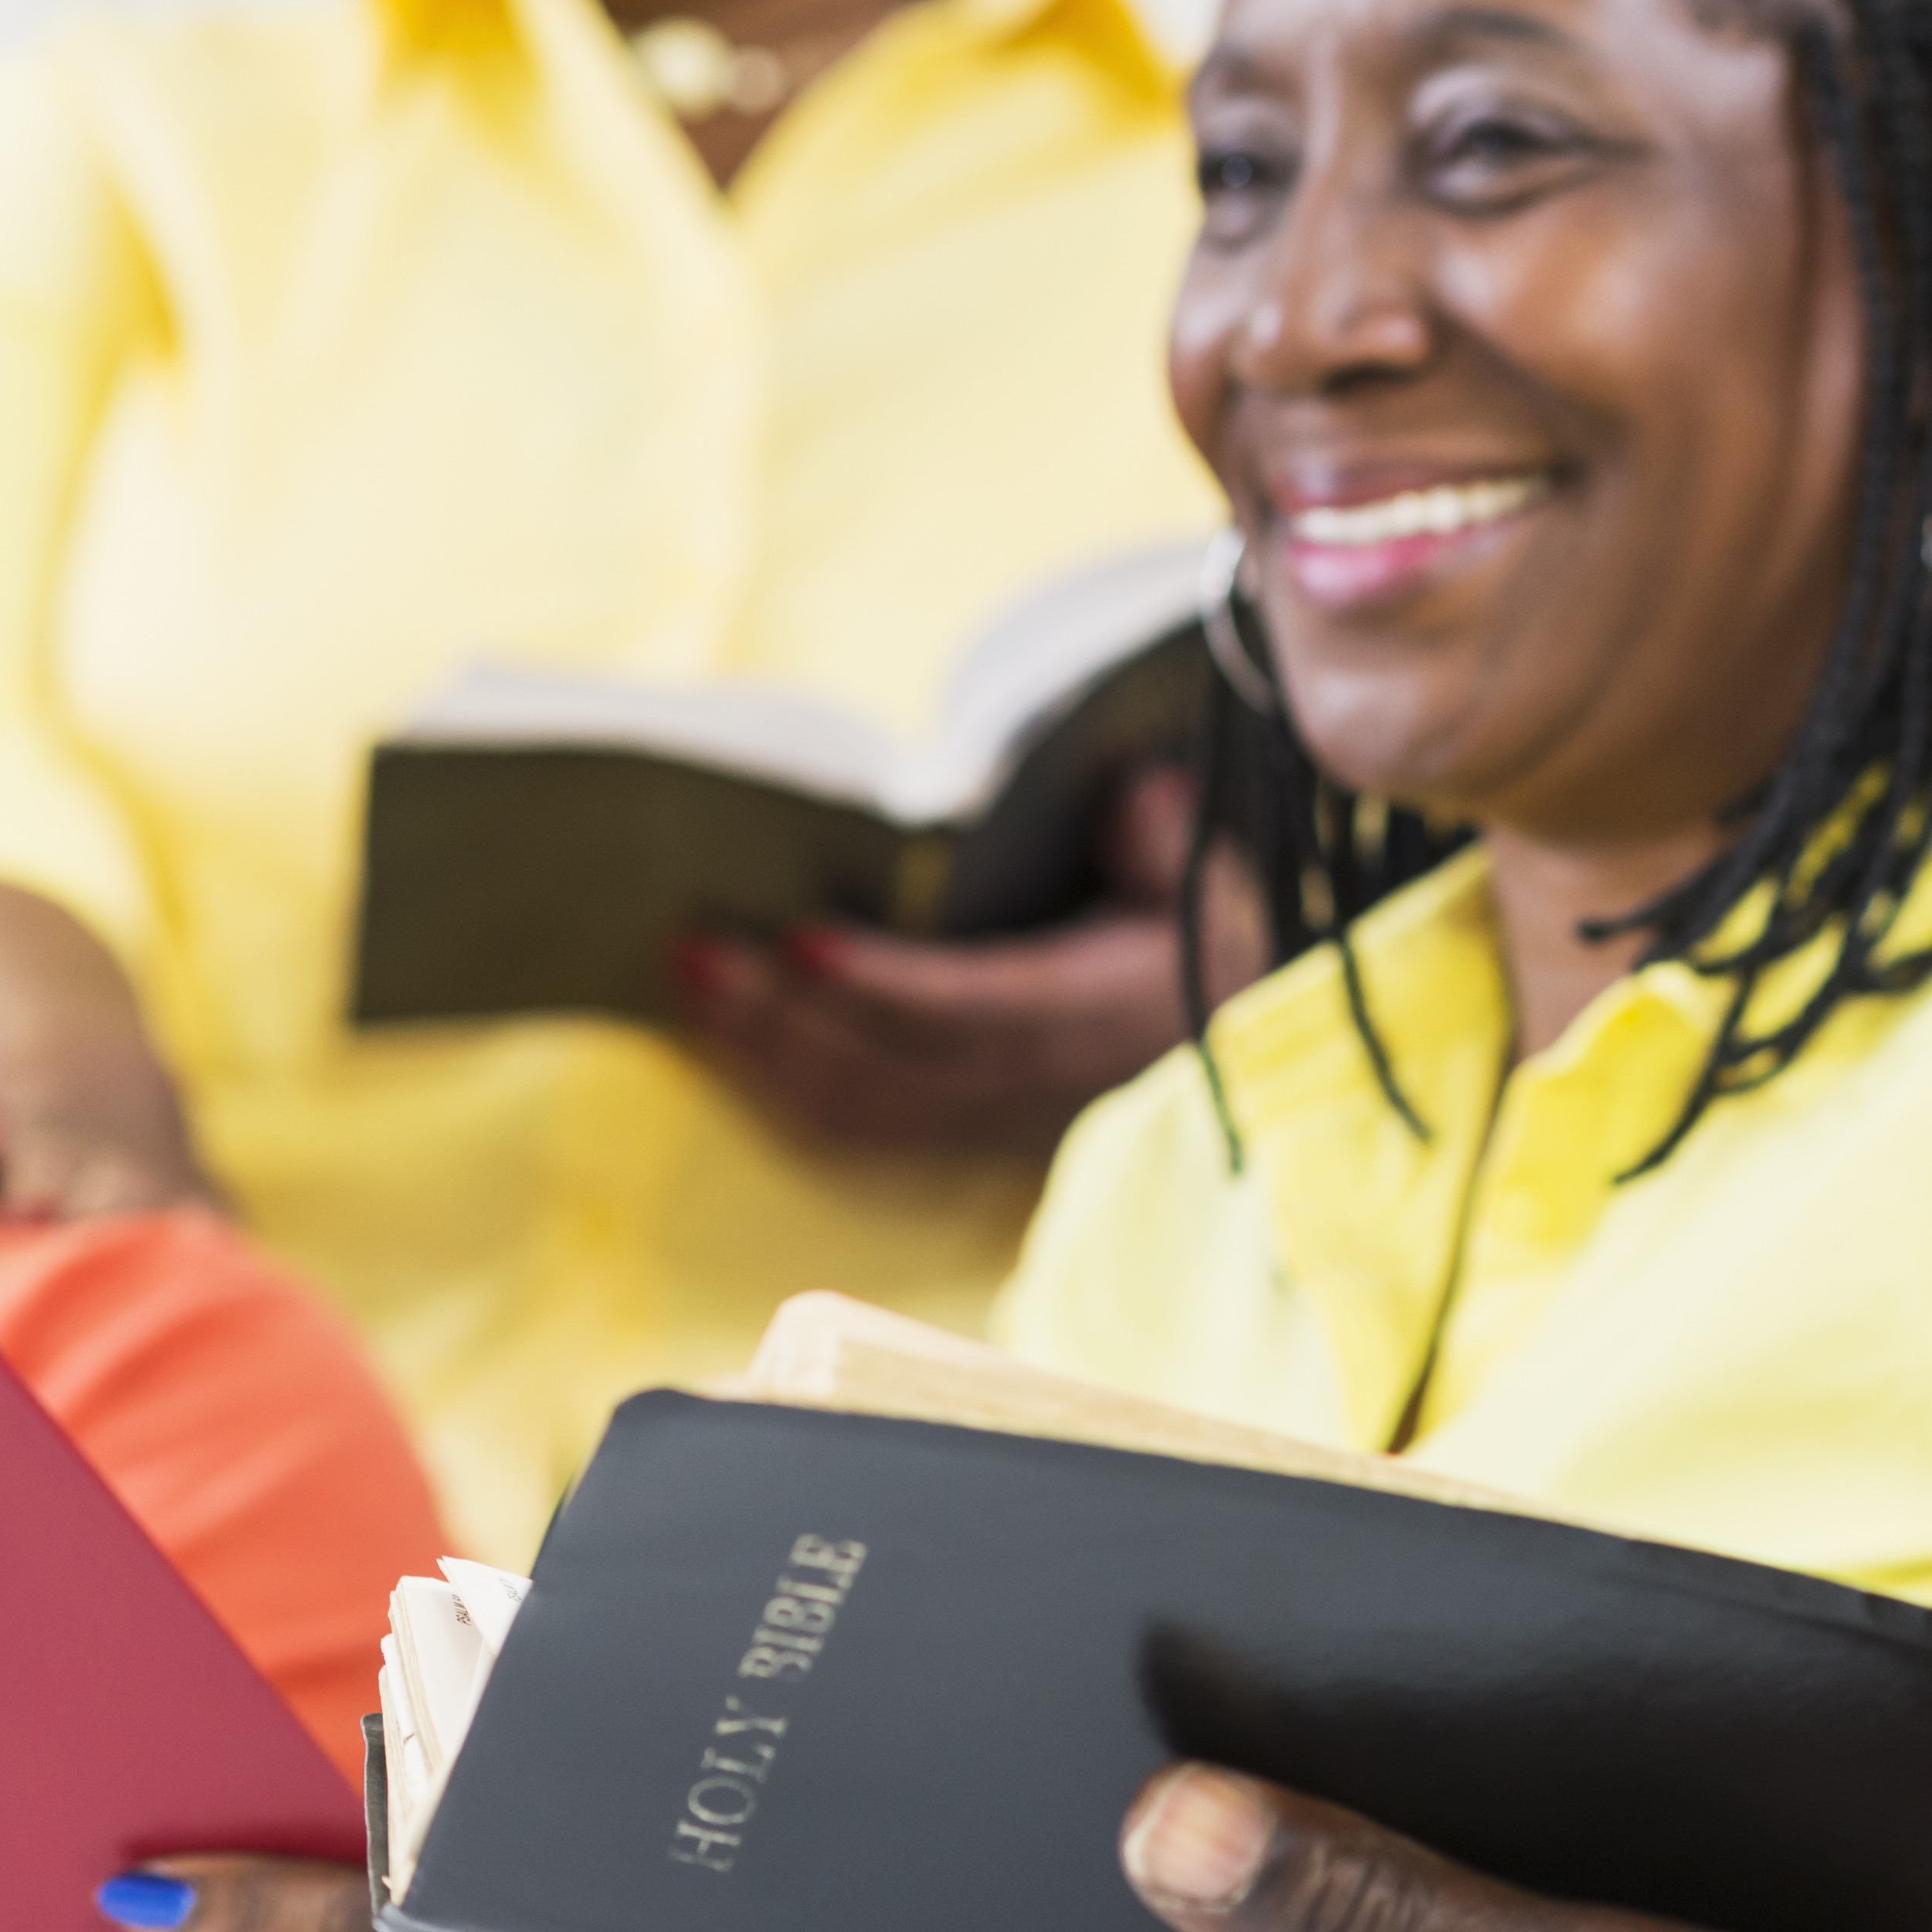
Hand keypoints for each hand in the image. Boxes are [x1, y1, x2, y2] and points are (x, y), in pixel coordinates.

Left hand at [675, 762, 1256, 1165]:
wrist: (1246, 1036)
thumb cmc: (1218, 932)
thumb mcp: (1210, 870)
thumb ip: (1160, 830)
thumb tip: (1123, 798)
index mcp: (1104, 1011)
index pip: (978, 1007)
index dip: (886, 984)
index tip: (802, 938)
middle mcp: (1044, 1081)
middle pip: (893, 1065)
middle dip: (783, 1015)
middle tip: (691, 951)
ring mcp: (1002, 1120)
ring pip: (866, 1105)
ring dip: (765, 1051)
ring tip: (686, 985)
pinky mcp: (973, 1133)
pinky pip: (865, 1124)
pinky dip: (787, 1086)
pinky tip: (726, 1038)